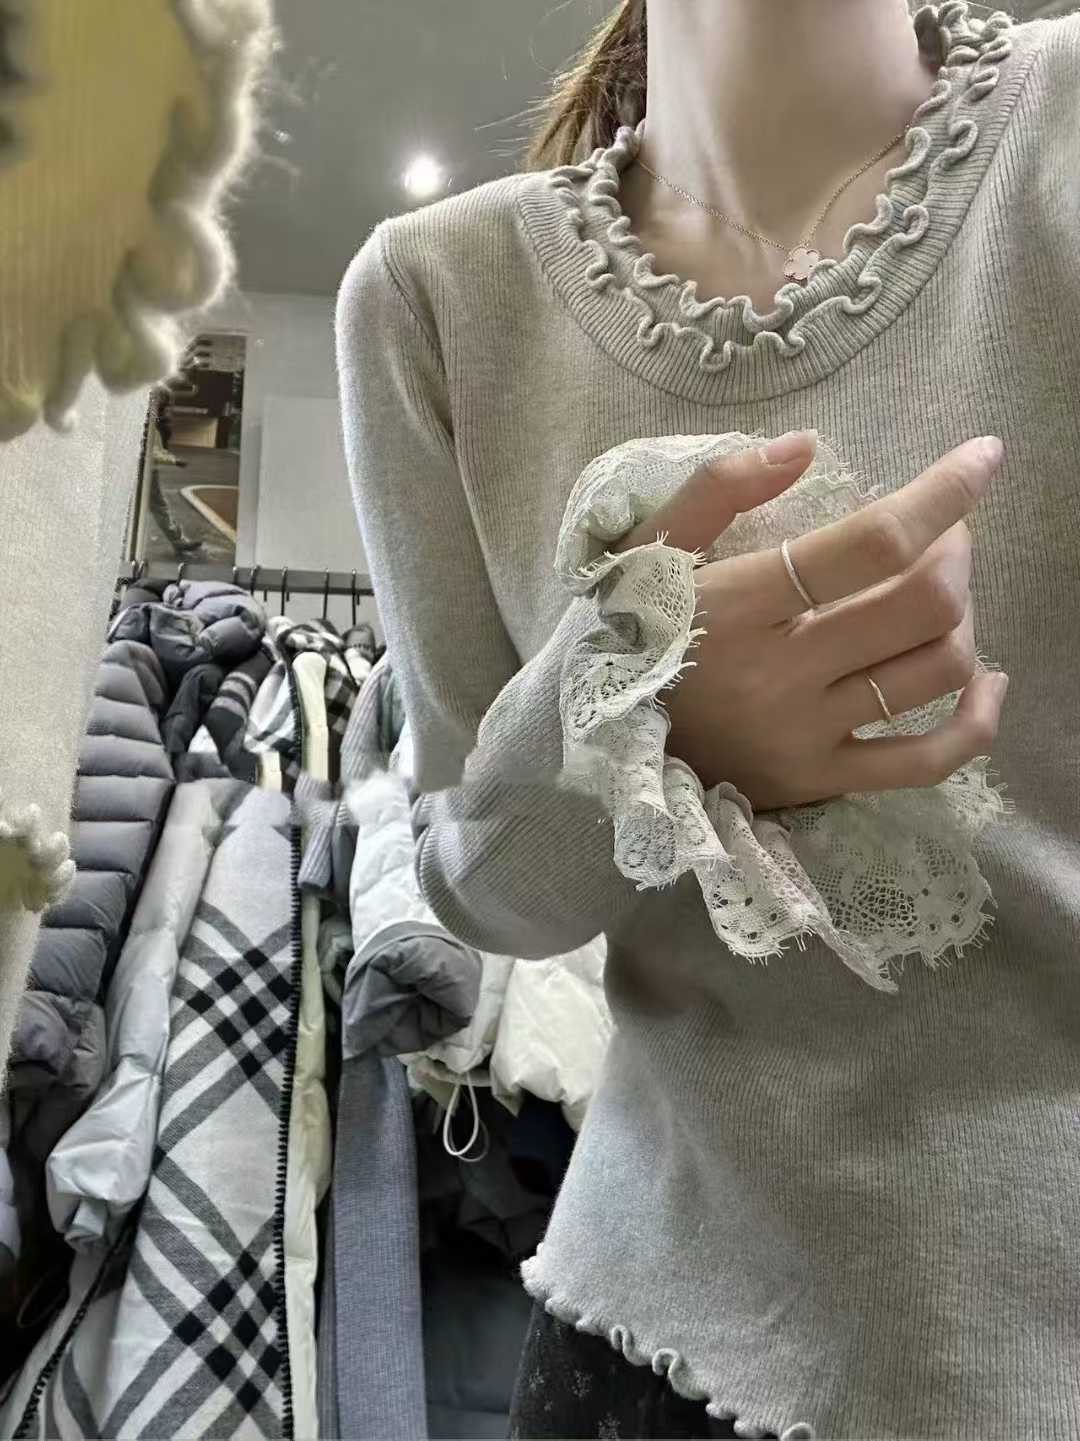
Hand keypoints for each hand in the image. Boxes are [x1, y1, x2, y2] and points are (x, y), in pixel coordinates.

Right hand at [615, 432, 1008, 810]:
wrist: (595, 740)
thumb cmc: (632, 629)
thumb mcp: (651, 545)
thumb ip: (719, 487)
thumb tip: (804, 445)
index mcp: (740, 604)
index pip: (871, 544)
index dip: (943, 494)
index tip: (982, 458)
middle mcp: (781, 672)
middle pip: (923, 605)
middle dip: (958, 553)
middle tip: (946, 537)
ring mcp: (805, 734)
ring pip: (936, 672)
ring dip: (965, 620)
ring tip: (942, 600)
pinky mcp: (818, 781)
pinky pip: (927, 763)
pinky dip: (977, 722)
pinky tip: (985, 683)